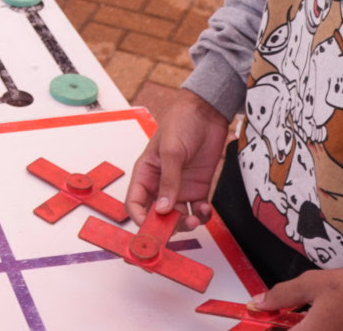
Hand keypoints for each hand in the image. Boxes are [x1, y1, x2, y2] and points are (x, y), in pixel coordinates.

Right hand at [126, 88, 229, 231]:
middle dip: (167, 226)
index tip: (152, 230)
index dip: (140, 219)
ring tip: (195, 218)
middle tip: (178, 228)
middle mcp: (160, 184)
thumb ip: (169, 180)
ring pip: (178, 216)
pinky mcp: (198, 187)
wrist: (207, 111)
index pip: (136, 204)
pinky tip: (205, 209)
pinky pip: (197, 210)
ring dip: (186, 223)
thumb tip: (163, 209)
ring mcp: (180, 187)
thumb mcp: (172, 150)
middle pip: (157, 215)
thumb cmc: (181, 122)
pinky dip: (201, 215)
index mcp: (145, 174)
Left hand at [249, 267, 342, 330]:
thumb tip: (259, 302)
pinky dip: (318, 329)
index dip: (266, 327)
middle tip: (281, 319)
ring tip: (299, 319)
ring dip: (303, 328)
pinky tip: (320, 321)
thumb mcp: (315, 283)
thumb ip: (283, 294)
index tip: (261, 318)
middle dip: (285, 328)